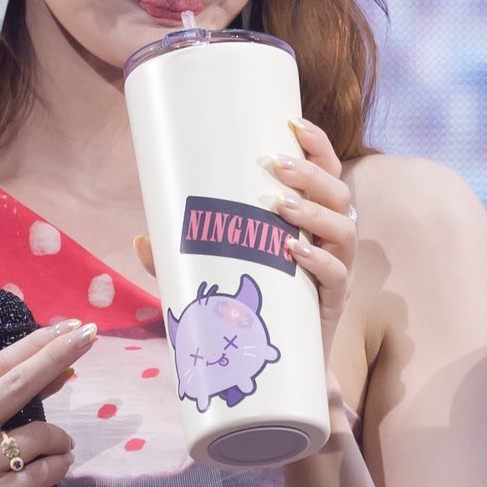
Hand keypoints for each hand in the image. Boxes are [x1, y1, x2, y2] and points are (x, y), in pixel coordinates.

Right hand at [0, 321, 87, 486]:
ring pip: (35, 436)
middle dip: (56, 356)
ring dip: (60, 437)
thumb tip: (56, 370)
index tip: (69, 326)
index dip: (35, 343)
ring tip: (62, 445)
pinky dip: (57, 467)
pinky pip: (38, 475)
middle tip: (89, 337)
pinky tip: (60, 465)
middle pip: (15, 385)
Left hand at [134, 117, 357, 382]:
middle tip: (274, 165)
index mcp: (313, 218)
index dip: (317, 144)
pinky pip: (338, 275)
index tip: (293, 122)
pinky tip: (295, 250)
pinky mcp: (334, 303)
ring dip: (313, 211)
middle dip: (310, 173)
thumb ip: (182, 257)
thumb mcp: (216, 273)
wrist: (280, 365)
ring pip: (343, 228)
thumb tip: (142, 238)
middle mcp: (331, 239)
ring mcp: (338, 270)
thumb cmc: (254, 306)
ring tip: (279, 206)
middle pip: (338, 193)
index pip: (327, 171)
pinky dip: (319, 260)